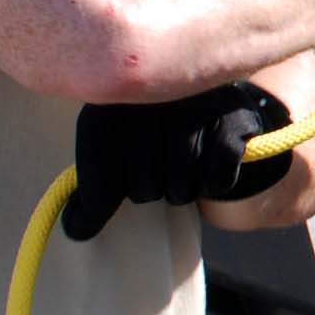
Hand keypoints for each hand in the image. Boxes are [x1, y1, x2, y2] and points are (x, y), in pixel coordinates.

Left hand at [63, 82, 292, 240]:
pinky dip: (213, 186)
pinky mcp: (240, 115)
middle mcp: (161, 85)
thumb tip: (75, 230)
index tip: (105, 200)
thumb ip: (94, 197)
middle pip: (141, 163)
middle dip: (147, 190)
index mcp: (124, 88)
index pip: (96, 138)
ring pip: (181, 170)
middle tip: (156, 185)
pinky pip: (217, 171)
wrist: (225, 130)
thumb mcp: (119, 167)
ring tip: (183, 180)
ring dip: (182, 191)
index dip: (100, 184)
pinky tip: (211, 177)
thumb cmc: (160, 151)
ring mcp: (203, 95)